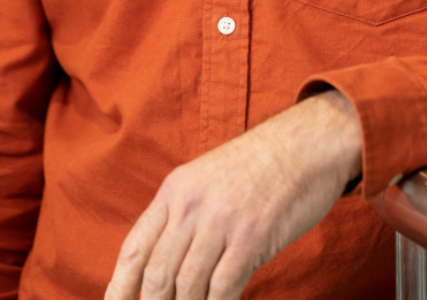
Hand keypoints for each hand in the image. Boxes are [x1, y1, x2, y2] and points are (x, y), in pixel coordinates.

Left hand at [104, 89, 362, 299]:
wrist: (308, 142)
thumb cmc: (262, 166)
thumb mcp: (211, 180)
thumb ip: (186, 218)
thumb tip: (164, 273)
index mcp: (176, 188)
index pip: (135, 250)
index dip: (118, 290)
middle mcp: (192, 203)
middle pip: (157, 275)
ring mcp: (222, 219)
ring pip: (188, 287)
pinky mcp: (252, 235)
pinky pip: (224, 287)